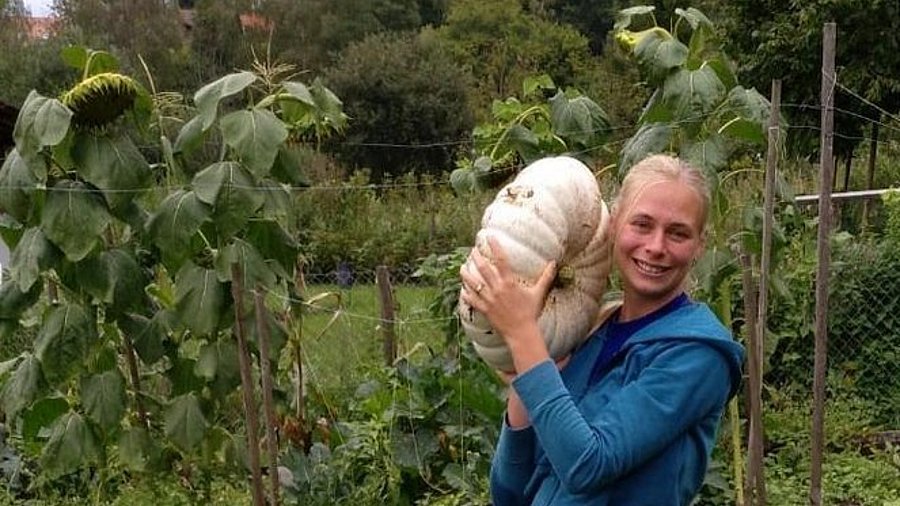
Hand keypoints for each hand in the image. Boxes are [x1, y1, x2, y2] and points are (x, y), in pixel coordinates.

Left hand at [460, 235, 555, 370]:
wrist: (522, 332)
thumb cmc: (531, 313)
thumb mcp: (539, 293)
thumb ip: (545, 277)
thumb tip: (554, 263)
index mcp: (510, 283)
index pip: (501, 260)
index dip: (495, 247)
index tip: (489, 237)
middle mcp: (498, 289)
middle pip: (483, 269)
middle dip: (476, 258)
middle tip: (472, 250)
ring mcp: (489, 300)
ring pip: (473, 284)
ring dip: (466, 274)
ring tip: (462, 267)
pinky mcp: (485, 310)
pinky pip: (472, 300)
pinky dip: (466, 294)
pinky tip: (462, 289)